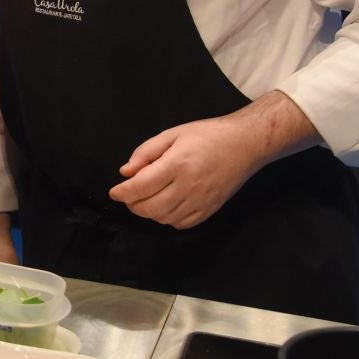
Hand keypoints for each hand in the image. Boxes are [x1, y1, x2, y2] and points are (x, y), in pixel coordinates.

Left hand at [108, 91, 319, 228]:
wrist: (245, 144)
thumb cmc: (207, 135)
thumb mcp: (172, 134)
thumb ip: (146, 153)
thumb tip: (125, 172)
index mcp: (177, 164)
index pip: (140, 187)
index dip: (122, 193)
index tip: (113, 192)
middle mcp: (188, 186)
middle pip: (150, 208)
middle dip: (132, 205)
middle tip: (127, 196)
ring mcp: (201, 201)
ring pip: (164, 218)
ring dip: (149, 212)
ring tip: (145, 199)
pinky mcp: (210, 210)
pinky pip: (182, 224)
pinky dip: (168, 219)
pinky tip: (165, 206)